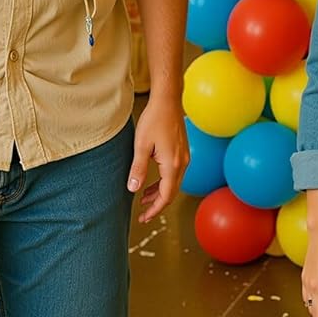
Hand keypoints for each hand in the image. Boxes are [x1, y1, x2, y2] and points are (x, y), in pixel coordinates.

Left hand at [128, 94, 187, 221]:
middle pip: (172, 192)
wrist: (168, 99)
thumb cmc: (154, 118)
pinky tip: (154, 180)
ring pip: (174, 182)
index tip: (144, 217)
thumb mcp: (141, 145)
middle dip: (157, 204)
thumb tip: (133, 189)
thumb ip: (138, 169)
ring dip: (160, 192)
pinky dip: (165, 181)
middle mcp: (182, 162)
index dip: (155, 209)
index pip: (166, 196)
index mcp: (172, 164)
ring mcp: (184, 155)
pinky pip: (175, 172)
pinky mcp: (182, 150)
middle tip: (143, 212)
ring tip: (145, 197)